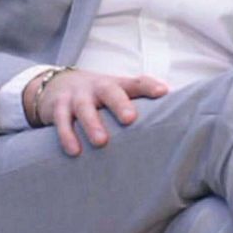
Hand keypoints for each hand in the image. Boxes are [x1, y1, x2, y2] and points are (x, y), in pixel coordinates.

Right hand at [25, 69, 168, 155]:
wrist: (55, 85)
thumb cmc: (97, 96)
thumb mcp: (116, 93)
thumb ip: (140, 102)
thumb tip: (177, 114)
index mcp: (116, 84)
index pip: (137, 82)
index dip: (149, 86)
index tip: (163, 92)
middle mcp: (97, 87)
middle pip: (109, 91)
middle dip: (120, 104)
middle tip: (130, 119)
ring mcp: (76, 96)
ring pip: (83, 108)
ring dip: (92, 124)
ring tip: (101, 142)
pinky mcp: (57, 107)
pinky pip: (61, 121)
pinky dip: (66, 135)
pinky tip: (74, 151)